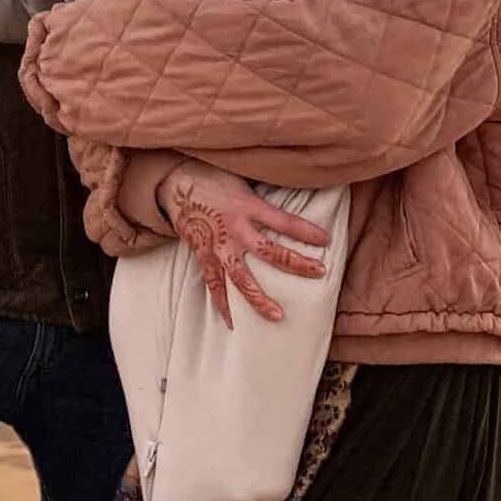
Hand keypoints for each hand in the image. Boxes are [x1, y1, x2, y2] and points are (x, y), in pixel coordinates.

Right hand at [157, 165, 330, 330]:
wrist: (174, 183)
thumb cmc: (211, 177)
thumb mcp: (242, 179)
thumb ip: (262, 196)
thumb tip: (291, 194)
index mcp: (246, 205)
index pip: (284, 221)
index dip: (307, 231)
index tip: (327, 240)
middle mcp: (235, 228)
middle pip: (270, 251)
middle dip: (295, 264)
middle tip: (319, 272)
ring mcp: (218, 245)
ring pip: (241, 277)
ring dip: (259, 298)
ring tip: (277, 316)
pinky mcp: (203, 256)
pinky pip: (214, 284)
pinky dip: (223, 304)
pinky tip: (233, 323)